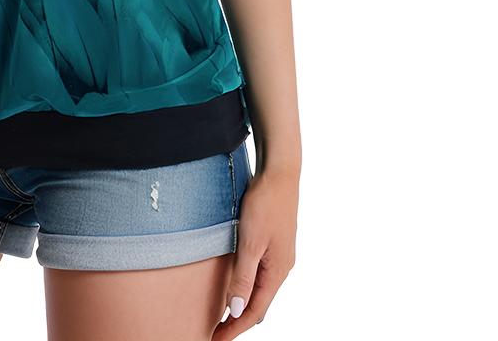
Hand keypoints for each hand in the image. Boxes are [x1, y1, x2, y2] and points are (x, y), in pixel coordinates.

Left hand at [213, 165, 298, 338]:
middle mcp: (282, 267)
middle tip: (216, 333)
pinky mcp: (274, 243)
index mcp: (278, 271)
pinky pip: (261, 274)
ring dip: (244, 305)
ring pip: (261, 290)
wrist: (280, 173)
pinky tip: (238, 285)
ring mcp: (279, 255)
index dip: (236, 328)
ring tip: (224, 316)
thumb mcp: (250, 242)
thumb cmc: (265, 204)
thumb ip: (244, 277)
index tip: (217, 340)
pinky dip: (248, 287)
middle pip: (260, 304)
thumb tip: (237, 311)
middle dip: (239, 321)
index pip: (256, 311)